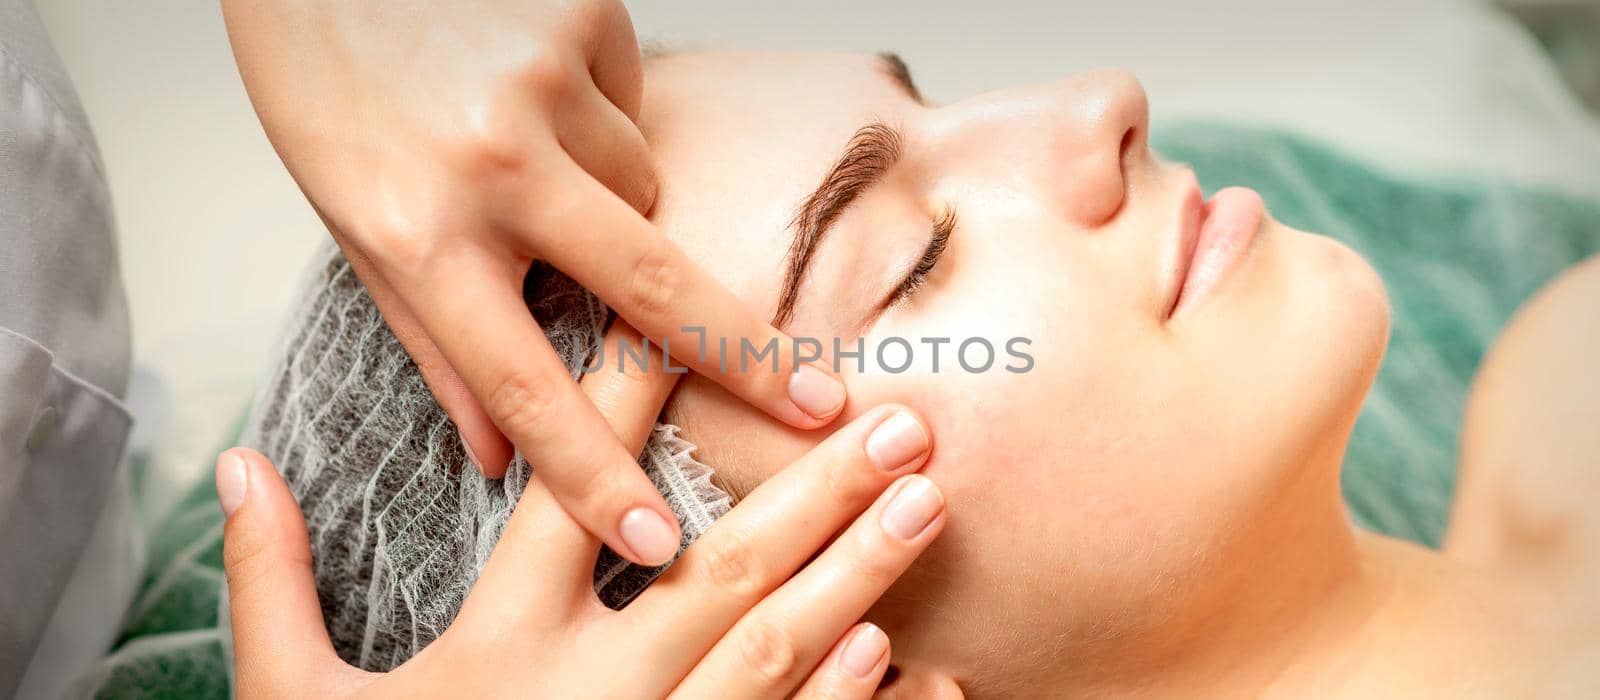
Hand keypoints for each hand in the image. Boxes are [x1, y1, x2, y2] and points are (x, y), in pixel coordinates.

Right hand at [219, 405, 941, 697]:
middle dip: (815, 490)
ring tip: (926, 501)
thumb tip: (239, 470)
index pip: (572, 496)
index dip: (628, 404)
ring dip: (857, 574)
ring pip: (771, 654)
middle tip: (898, 419)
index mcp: (499, 652)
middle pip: (716, 570)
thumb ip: (272, 586)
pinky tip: (903, 655)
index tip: (688, 330)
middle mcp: (587, 697)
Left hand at [220, 0, 848, 565]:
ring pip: (645, 185)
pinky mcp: (587, 19)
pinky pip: (635, 103)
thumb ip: (431, 340)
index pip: (520, 382)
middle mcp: (488, 162)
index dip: (593, 474)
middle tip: (819, 408)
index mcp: (412, 230)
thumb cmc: (325, 84)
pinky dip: (603, 113)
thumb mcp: (353, 223)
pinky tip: (537, 86)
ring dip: (614, 195)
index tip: (658, 543)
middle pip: (647, 286)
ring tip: (529, 148)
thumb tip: (492, 457)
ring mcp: (546, 83)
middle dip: (742, 358)